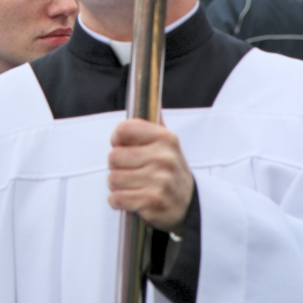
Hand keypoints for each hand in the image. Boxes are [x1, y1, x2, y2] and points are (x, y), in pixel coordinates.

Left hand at [107, 118, 193, 234]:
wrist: (190, 205)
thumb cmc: (173, 173)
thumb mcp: (170, 145)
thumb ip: (155, 124)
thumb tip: (154, 98)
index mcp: (166, 138)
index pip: (124, 129)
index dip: (117, 139)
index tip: (121, 145)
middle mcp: (164, 157)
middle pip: (114, 157)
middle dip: (117, 166)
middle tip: (131, 171)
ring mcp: (159, 180)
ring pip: (113, 179)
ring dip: (118, 186)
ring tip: (133, 186)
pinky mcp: (152, 201)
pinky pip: (116, 198)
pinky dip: (118, 201)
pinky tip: (131, 199)